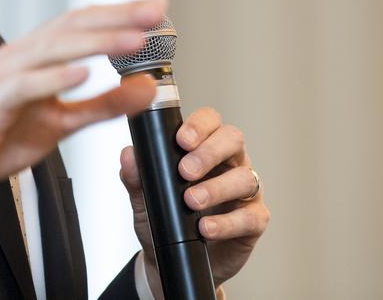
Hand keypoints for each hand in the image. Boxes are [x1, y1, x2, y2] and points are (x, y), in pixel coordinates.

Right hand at [0, 0, 164, 222]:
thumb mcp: (62, 123)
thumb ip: (103, 105)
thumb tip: (147, 89)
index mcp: (38, 55)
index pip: (84, 24)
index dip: (121, 15)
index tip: (158, 10)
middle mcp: (22, 55)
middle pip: (73, 26)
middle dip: (117, 18)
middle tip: (155, 13)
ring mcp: (4, 75)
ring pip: (54, 49)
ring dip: (96, 42)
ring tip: (133, 40)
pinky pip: (25, 85)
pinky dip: (54, 77)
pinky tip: (83, 73)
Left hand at [120, 107, 269, 295]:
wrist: (171, 263)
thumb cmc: (163, 221)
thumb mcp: (144, 198)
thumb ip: (136, 176)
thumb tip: (129, 155)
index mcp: (205, 147)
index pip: (210, 121)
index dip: (199, 125)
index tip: (181, 140)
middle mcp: (230, 163)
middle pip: (233, 140)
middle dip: (209, 152)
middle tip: (185, 171)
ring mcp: (245, 192)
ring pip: (244, 178)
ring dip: (216, 188)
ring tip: (191, 202)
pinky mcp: (254, 221)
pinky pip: (250, 217)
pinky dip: (227, 223)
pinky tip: (206, 228)